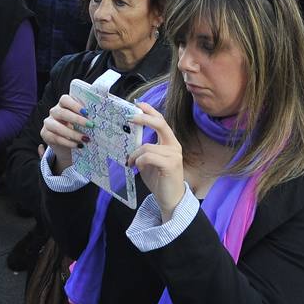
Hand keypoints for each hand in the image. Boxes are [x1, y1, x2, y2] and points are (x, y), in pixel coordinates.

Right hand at [40, 93, 90, 173]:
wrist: (69, 144)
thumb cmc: (79, 128)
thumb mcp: (84, 121)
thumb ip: (89, 116)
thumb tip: (103, 116)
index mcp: (64, 104)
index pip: (65, 99)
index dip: (75, 104)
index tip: (86, 112)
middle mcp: (55, 111)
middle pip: (61, 112)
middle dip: (76, 119)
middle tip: (90, 125)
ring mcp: (48, 122)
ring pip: (56, 126)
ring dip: (72, 133)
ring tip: (86, 139)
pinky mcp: (45, 133)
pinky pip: (55, 137)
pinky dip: (68, 142)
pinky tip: (78, 146)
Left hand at [128, 102, 186, 220]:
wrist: (170, 199)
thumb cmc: (158, 178)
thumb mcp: (148, 160)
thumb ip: (143, 148)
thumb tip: (129, 135)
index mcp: (169, 142)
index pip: (161, 121)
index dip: (150, 111)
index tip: (138, 104)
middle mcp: (174, 146)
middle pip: (160, 124)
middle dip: (144, 118)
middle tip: (130, 117)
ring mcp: (174, 155)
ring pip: (147, 146)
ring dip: (134, 155)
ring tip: (130, 163)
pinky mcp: (171, 165)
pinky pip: (148, 156)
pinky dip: (139, 161)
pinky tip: (137, 167)